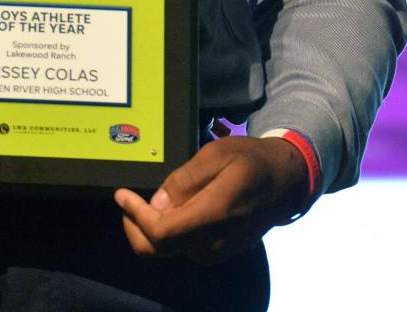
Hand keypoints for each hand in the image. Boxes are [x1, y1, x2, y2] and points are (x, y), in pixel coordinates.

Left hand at [114, 136, 308, 263]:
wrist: (285, 181)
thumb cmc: (251, 160)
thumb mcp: (217, 154)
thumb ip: (186, 178)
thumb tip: (158, 201)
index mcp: (214, 215)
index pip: (162, 232)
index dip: (135, 215)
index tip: (121, 194)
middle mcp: (213, 242)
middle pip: (158, 249)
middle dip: (135, 226)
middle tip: (126, 200)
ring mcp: (216, 251)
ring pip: (168, 251)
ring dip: (150, 229)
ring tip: (144, 200)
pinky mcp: (218, 252)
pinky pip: (182, 248)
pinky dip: (166, 233)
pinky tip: (167, 209)